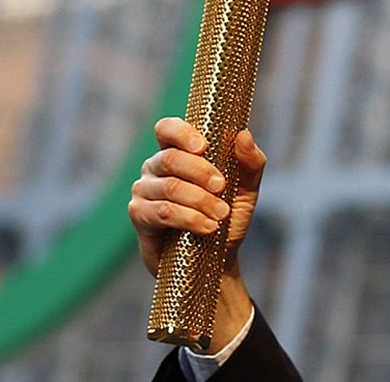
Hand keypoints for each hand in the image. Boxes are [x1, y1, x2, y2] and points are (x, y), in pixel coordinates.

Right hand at [128, 118, 266, 275]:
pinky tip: (208, 227)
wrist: (217, 260)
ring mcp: (143, 190)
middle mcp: (154, 167)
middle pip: (170, 158)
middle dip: (200, 172)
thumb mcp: (246, 189)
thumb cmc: (226, 217)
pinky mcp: (139, 215)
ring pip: (170, 187)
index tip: (203, 146)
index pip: (166, 129)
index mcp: (176, 152)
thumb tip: (243, 136)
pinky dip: (189, 218)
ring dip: (200, 201)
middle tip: (222, 187)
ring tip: (221, 215)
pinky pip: (163, 212)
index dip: (181, 133)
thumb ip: (250, 162)